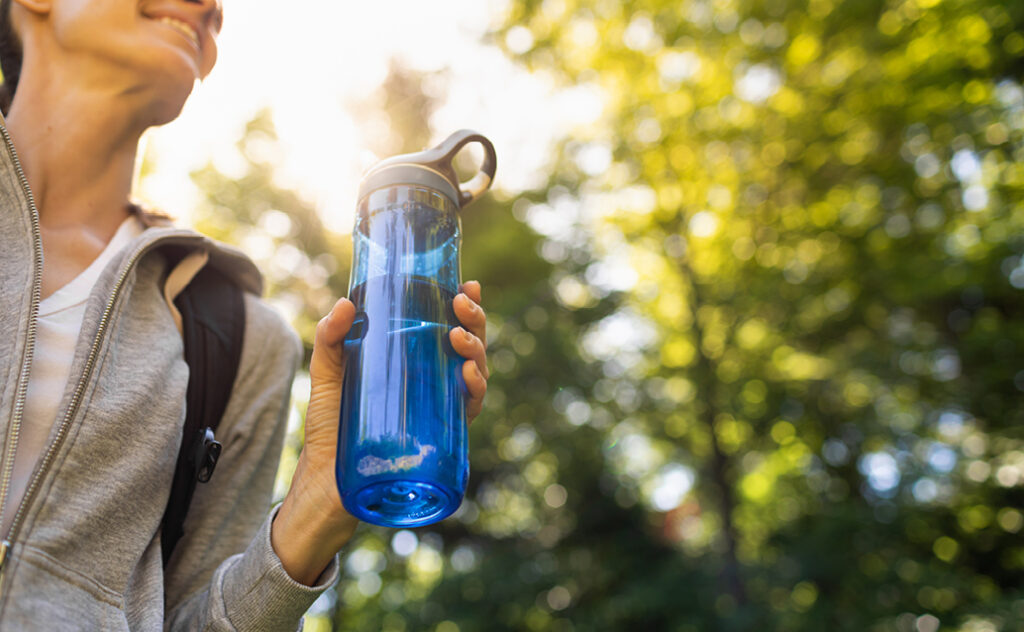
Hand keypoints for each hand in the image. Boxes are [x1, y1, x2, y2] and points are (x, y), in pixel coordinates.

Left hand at [271, 280, 488, 584]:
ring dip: (477, 350)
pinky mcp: (440, 438)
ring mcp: (439, 411)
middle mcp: (434, 385)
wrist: (326, 481)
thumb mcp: (327, 375)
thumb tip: (347, 302)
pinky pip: (468, 411)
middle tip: (461, 304)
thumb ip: (330, 338)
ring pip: (476, 374)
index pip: (449, 330)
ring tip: (458, 336)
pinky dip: (474, 391)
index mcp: (416, 365)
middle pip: (469, 347)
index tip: (467, 285)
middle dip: (474, 322)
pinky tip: (468, 375)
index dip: (466, 308)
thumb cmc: (330, 428)